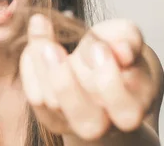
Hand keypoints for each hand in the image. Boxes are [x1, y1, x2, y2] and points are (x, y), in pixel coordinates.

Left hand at [19, 14, 156, 140]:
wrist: (98, 68)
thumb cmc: (116, 52)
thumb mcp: (126, 38)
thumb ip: (128, 38)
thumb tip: (120, 49)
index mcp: (133, 106)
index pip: (124, 109)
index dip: (109, 80)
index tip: (98, 46)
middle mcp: (105, 125)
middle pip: (87, 121)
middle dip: (66, 84)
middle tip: (54, 49)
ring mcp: (74, 123)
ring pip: (55, 106)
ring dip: (44, 69)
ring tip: (44, 43)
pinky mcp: (50, 115)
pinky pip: (36, 96)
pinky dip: (31, 68)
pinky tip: (35, 43)